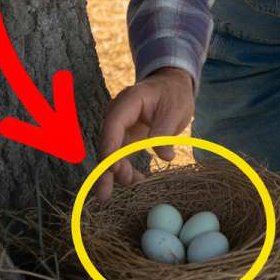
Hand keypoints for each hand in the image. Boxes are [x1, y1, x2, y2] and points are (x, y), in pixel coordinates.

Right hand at [95, 67, 194, 203]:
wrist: (172, 85)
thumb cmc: (174, 93)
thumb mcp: (175, 109)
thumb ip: (165, 131)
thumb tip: (165, 157)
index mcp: (130, 100)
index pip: (114, 124)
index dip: (110, 147)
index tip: (111, 167)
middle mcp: (119, 113)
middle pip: (108, 142)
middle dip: (106, 169)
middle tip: (104, 195)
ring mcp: (120, 125)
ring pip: (112, 153)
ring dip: (118, 172)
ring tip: (132, 183)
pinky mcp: (125, 135)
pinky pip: (121, 155)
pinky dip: (126, 169)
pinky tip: (136, 180)